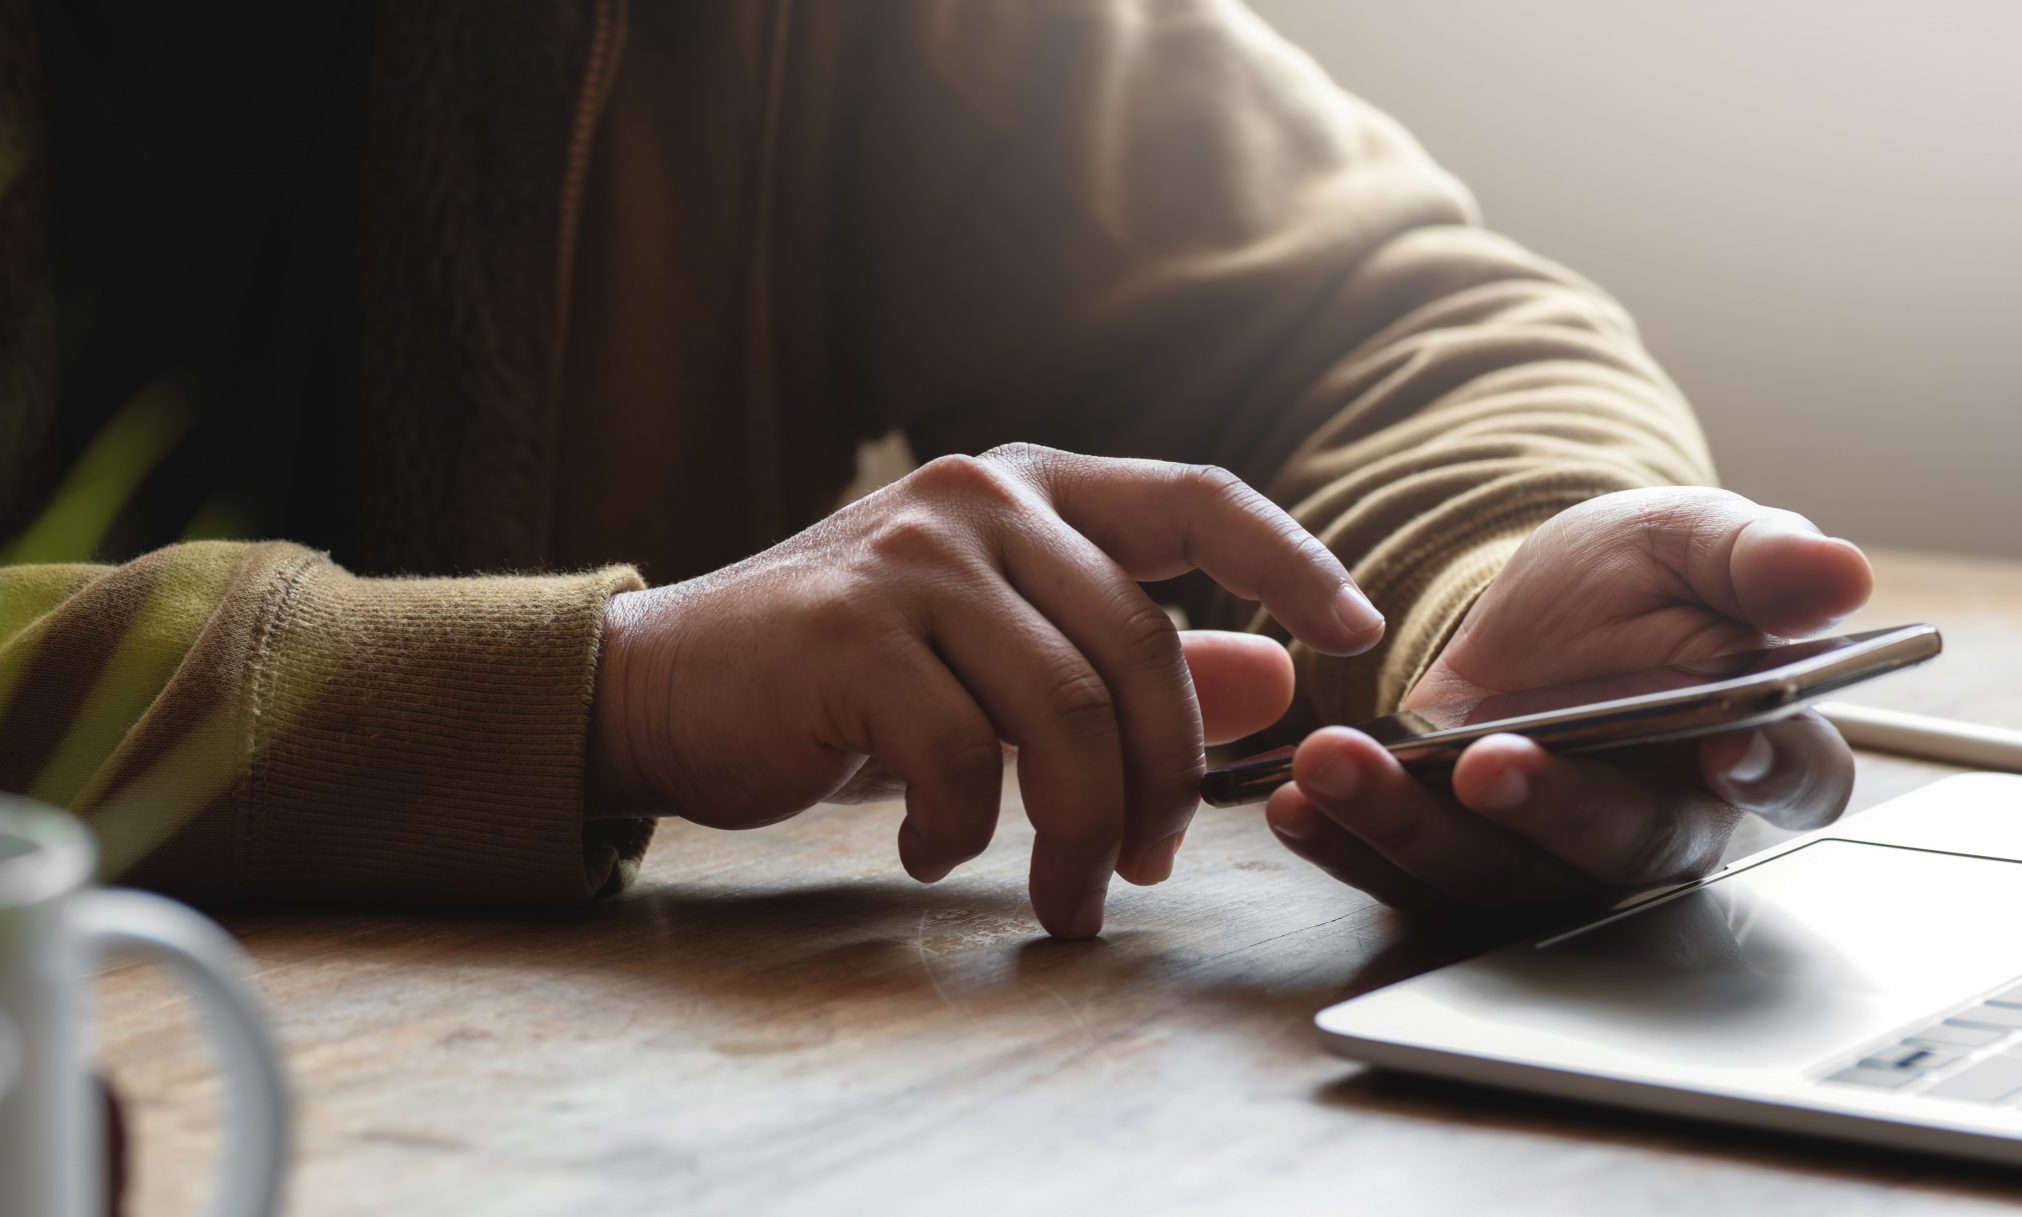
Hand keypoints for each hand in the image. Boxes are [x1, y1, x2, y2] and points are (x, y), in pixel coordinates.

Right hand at [589, 444, 1383, 937]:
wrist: (664, 685)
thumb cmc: (848, 676)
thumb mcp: (1001, 659)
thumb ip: (1133, 661)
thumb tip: (1274, 680)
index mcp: (1033, 490)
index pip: (1198, 496)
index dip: (1290, 559)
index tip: (1356, 632)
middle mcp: (980, 497)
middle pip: (1139, 645)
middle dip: (1166, 779)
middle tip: (1147, 869)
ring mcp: (911, 555)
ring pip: (1063, 711)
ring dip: (1077, 832)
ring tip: (1062, 896)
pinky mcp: (848, 631)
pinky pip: (961, 754)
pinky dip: (963, 829)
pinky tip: (936, 852)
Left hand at [1265, 487, 1873, 924]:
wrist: (1523, 605)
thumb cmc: (1634, 581)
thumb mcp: (1687, 540)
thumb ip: (1757, 560)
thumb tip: (1841, 575)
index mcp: (1752, 744)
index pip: (1796, 779)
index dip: (1768, 770)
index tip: (1725, 746)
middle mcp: (1663, 824)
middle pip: (1626, 845)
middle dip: (1553, 807)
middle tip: (1489, 763)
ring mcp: (1554, 856)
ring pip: (1501, 875)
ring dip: (1414, 829)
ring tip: (1338, 763)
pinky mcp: (1462, 861)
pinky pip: (1407, 877)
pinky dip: (1347, 842)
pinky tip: (1294, 800)